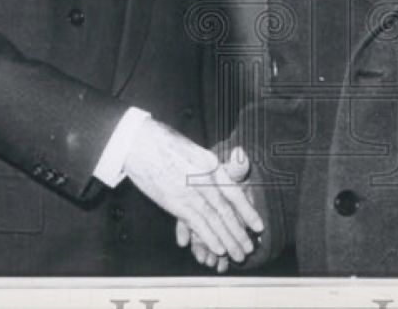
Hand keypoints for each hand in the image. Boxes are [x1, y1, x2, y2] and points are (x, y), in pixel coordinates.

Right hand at [123, 119, 262, 260]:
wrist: (139, 141)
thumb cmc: (164, 143)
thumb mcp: (193, 149)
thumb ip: (209, 164)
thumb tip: (230, 164)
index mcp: (211, 163)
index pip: (234, 192)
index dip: (248, 211)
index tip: (258, 225)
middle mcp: (204, 178)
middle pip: (227, 210)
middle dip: (239, 232)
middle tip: (249, 249)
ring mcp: (189, 190)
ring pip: (214, 220)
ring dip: (227, 240)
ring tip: (239, 255)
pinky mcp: (174, 201)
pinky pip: (196, 223)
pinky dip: (208, 237)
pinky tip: (218, 249)